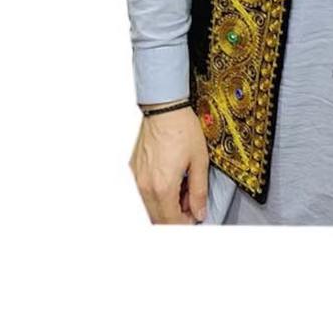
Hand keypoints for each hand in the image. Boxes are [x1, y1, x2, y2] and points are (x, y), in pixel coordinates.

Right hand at [129, 105, 208, 223]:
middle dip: (175, 217)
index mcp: (162, 187)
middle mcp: (145, 186)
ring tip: (183, 188)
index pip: (171, 221)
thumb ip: (199, 191)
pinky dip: (157, 195)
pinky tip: (171, 180)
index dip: (185, 224)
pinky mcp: (133, 170)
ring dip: (166, 206)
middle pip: (157, 218)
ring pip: (150, 207)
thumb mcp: (199, 161)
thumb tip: (199, 213)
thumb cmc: (182, 130)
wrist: (164, 108)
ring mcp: (136, 179)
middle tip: (191, 203)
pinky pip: (144, 193)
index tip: (195, 217)